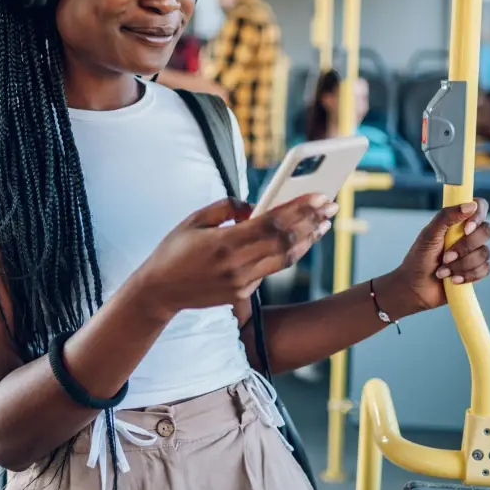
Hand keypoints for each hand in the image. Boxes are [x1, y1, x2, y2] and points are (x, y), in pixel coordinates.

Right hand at [131, 194, 337, 319]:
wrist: (158, 291)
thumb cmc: (174, 249)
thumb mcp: (194, 219)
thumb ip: (227, 207)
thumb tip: (255, 205)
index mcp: (224, 243)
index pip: (272, 223)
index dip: (300, 209)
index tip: (320, 196)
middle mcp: (236, 265)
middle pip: (285, 242)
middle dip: (311, 222)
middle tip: (331, 206)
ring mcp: (241, 282)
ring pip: (285, 259)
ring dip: (308, 240)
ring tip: (324, 224)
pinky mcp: (242, 293)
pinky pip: (271, 270)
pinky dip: (288, 253)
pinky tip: (300, 240)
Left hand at [380, 198, 489, 314]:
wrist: (416, 288)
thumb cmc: (419, 259)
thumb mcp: (429, 235)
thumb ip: (446, 216)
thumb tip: (470, 205)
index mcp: (457, 222)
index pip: (479, 206)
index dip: (478, 216)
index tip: (466, 229)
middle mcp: (468, 235)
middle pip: (486, 231)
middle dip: (465, 247)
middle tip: (445, 257)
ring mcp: (474, 252)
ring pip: (485, 253)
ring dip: (462, 265)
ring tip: (443, 271)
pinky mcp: (477, 270)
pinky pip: (485, 269)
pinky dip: (468, 275)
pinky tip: (453, 280)